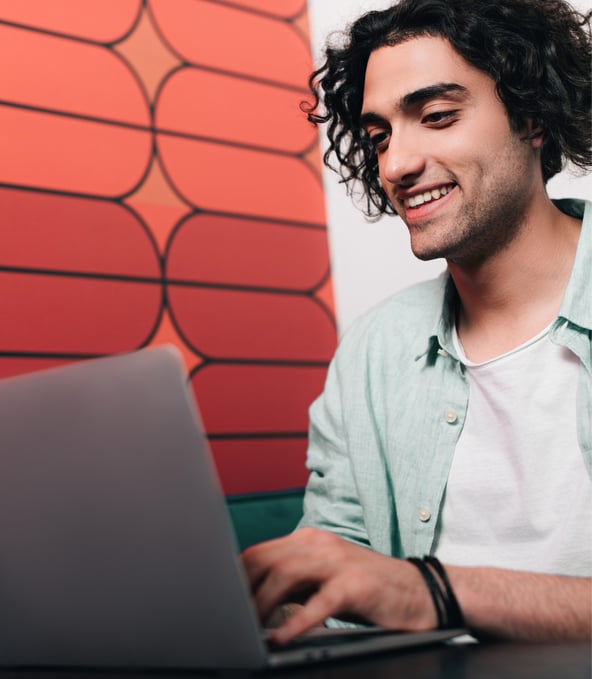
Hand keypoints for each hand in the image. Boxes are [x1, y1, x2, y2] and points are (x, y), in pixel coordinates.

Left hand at [241, 527, 436, 643]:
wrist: (421, 591)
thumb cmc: (367, 589)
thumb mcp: (324, 578)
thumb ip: (292, 582)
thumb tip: (251, 600)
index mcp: (308, 541)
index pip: (259, 553)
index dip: (234, 577)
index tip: (218, 602)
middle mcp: (319, 544)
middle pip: (265, 560)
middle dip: (241, 591)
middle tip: (226, 621)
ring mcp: (338, 562)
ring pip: (286, 575)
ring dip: (260, 605)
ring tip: (245, 630)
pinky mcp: (356, 585)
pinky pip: (320, 602)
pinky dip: (297, 622)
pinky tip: (282, 639)